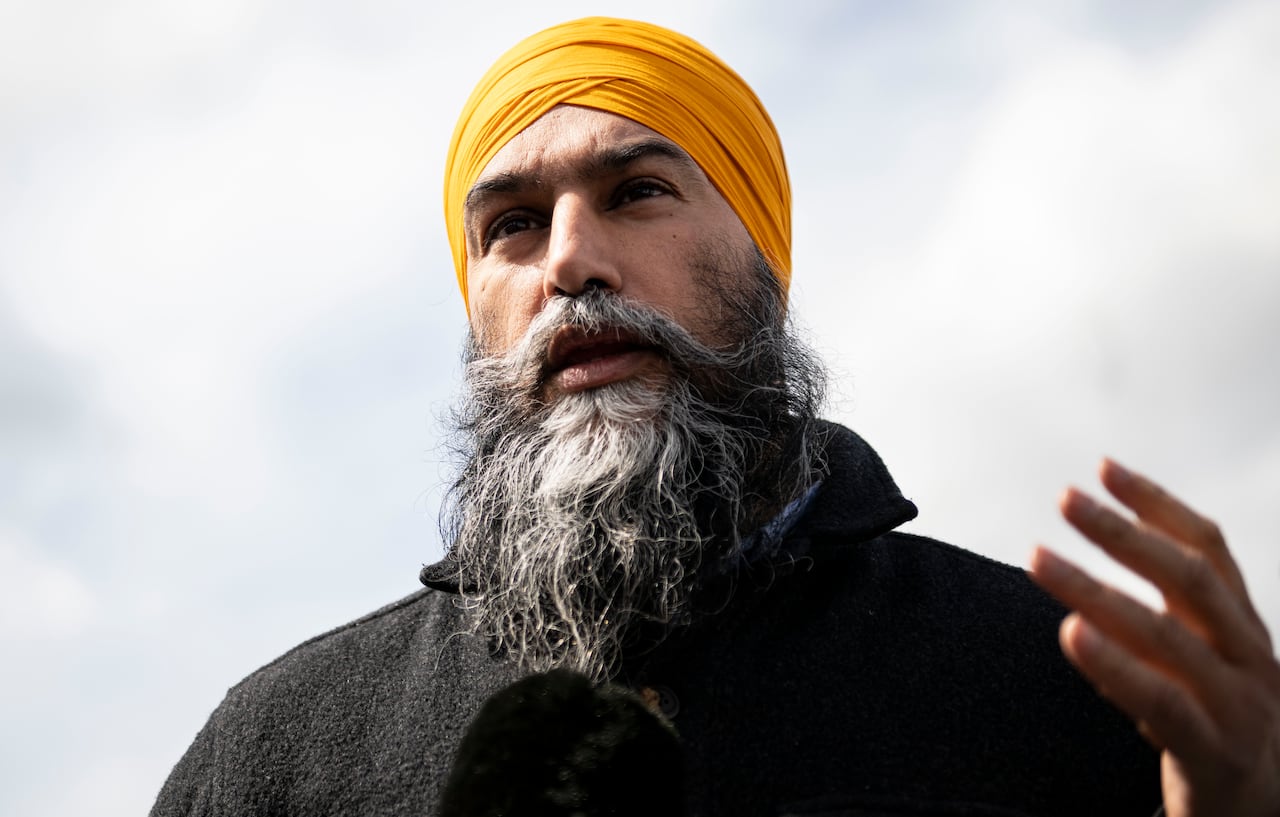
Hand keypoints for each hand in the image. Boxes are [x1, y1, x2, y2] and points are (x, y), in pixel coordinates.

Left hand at [1029, 459, 1279, 816]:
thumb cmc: (1223, 734)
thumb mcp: (1195, 671)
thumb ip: (1155, 632)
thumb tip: (1085, 595)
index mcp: (1241, 630)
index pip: (1209, 549)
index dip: (1158, 505)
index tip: (1106, 468)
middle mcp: (1248, 659)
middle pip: (1191, 579)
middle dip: (1123, 533)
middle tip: (1067, 499)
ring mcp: (1239, 708)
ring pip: (1168, 635)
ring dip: (1095, 590)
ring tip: (1039, 559)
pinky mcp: (1218, 757)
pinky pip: (1164, 704)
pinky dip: (1116, 667)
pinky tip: (1072, 636)